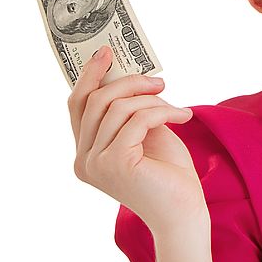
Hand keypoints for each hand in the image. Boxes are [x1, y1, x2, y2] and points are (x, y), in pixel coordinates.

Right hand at [68, 46, 207, 232]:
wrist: (183, 209)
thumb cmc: (167, 171)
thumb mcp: (144, 132)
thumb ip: (129, 109)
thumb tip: (128, 73)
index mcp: (85, 152)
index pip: (78, 105)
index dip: (90, 75)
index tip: (107, 51)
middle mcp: (83, 160)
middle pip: (96, 100)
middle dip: (130, 82)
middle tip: (159, 81)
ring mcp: (96, 164)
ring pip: (119, 107)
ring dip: (153, 100)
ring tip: (176, 106)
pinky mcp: (117, 164)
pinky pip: (139, 119)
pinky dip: (164, 111)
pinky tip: (183, 116)